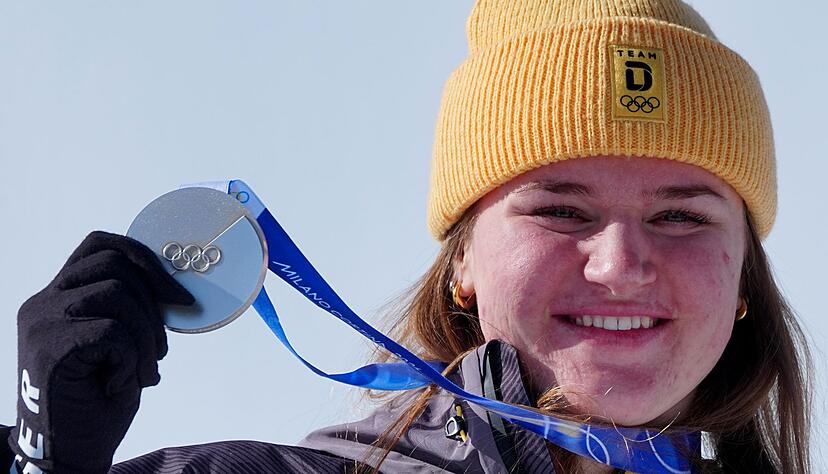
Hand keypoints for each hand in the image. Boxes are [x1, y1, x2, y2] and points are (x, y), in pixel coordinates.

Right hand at [9, 231, 193, 472]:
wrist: (70, 452)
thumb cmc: (97, 399)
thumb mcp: (119, 343)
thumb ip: (131, 309)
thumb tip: (176, 286)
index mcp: (58, 295)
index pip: (100, 245)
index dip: (143, 257)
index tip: (176, 293)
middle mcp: (43, 302)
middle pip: (114, 264)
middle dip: (154, 301)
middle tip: (160, 348)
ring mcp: (42, 322)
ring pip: (118, 294)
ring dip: (146, 335)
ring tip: (142, 370)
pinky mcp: (50, 345)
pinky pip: (113, 331)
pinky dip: (131, 358)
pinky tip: (121, 383)